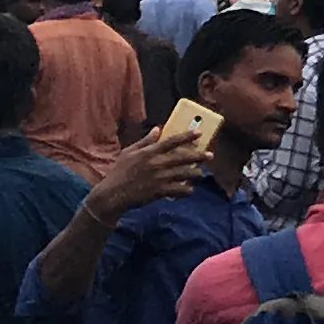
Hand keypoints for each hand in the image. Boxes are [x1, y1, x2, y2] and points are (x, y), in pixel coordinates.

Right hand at [89, 124, 211, 219]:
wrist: (113, 194)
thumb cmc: (119, 172)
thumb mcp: (129, 152)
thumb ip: (145, 141)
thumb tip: (157, 128)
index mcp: (149, 152)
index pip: (172, 141)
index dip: (187, 136)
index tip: (200, 133)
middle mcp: (157, 163)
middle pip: (183, 157)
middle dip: (199, 156)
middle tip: (210, 155)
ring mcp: (160, 178)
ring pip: (185, 174)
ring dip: (195, 174)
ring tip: (199, 174)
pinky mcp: (160, 191)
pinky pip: (180, 190)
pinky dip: (187, 190)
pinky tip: (189, 190)